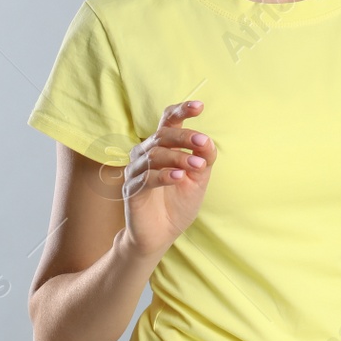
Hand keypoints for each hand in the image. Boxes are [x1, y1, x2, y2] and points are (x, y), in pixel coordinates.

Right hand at [122, 99, 217, 258]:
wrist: (162, 234)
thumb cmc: (178, 202)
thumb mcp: (198, 178)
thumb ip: (203, 158)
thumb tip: (208, 141)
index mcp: (163, 146)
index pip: (168, 121)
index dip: (181, 110)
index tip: (199, 106)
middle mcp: (146, 153)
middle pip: (163, 135)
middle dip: (185, 137)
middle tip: (203, 142)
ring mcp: (136, 170)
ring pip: (155, 154)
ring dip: (178, 157)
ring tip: (197, 165)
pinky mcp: (132, 189)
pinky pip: (147, 177)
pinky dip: (164, 175)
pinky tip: (179, 177)